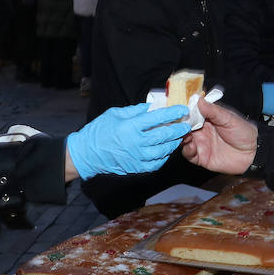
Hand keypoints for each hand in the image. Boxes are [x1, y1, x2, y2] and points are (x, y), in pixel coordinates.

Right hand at [64, 103, 189, 180]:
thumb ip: (135, 110)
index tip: (182, 109)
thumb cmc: (99, 131)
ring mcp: (137, 157)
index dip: (172, 113)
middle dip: (178, 129)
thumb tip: (152, 107)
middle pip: (164, 135)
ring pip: (163, 150)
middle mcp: (136, 143)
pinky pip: (156, 163)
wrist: (86, 154)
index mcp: (130, 127)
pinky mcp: (136, 168)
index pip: (157, 118)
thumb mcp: (115, 114)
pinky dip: (164, 156)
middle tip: (186, 124)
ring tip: (179, 137)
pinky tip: (167, 150)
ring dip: (174, 143)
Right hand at [181, 98, 259, 174]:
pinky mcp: (201, 157)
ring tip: (184, 135)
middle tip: (176, 123)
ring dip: (180, 137)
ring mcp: (200, 144)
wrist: (253, 154)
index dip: (183, 111)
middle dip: (178, 125)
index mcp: (207, 118)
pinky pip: (188, 154)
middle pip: (184, 127)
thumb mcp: (229, 119)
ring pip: (183, 140)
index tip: (177, 109)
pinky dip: (187, 150)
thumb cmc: (244, 133)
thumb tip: (198, 100)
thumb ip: (214, 111)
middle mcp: (201, 130)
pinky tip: (191, 146)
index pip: (191, 113)